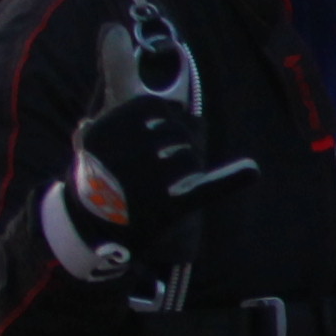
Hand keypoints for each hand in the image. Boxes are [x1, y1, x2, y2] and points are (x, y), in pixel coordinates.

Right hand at [58, 90, 254, 269]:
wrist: (85, 233)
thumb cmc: (94, 181)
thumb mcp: (90, 144)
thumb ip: (120, 119)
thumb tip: (169, 102)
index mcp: (107, 129)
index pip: (154, 107)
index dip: (166, 118)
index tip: (161, 133)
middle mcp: (126, 152)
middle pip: (176, 132)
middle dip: (178, 144)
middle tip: (163, 166)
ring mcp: (147, 180)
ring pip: (190, 157)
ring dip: (187, 168)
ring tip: (167, 184)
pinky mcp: (167, 206)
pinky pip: (205, 187)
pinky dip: (232, 179)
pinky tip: (250, 172)